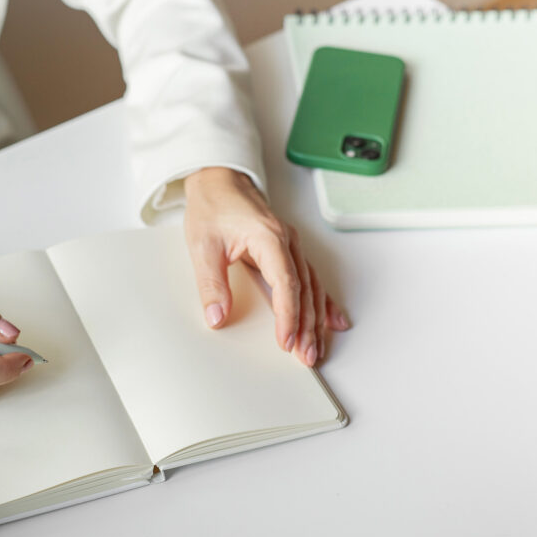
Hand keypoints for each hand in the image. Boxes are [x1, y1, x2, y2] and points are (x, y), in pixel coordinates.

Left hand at [183, 167, 349, 365]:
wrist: (219, 180)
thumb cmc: (213, 206)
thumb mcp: (203, 246)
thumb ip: (212, 284)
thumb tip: (217, 317)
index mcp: (269, 238)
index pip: (286, 283)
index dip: (288, 316)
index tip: (286, 341)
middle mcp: (287, 242)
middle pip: (305, 290)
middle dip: (308, 327)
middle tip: (306, 356)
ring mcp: (291, 246)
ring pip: (311, 288)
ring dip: (316, 320)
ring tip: (316, 348)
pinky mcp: (288, 251)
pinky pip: (310, 279)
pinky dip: (322, 302)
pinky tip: (333, 321)